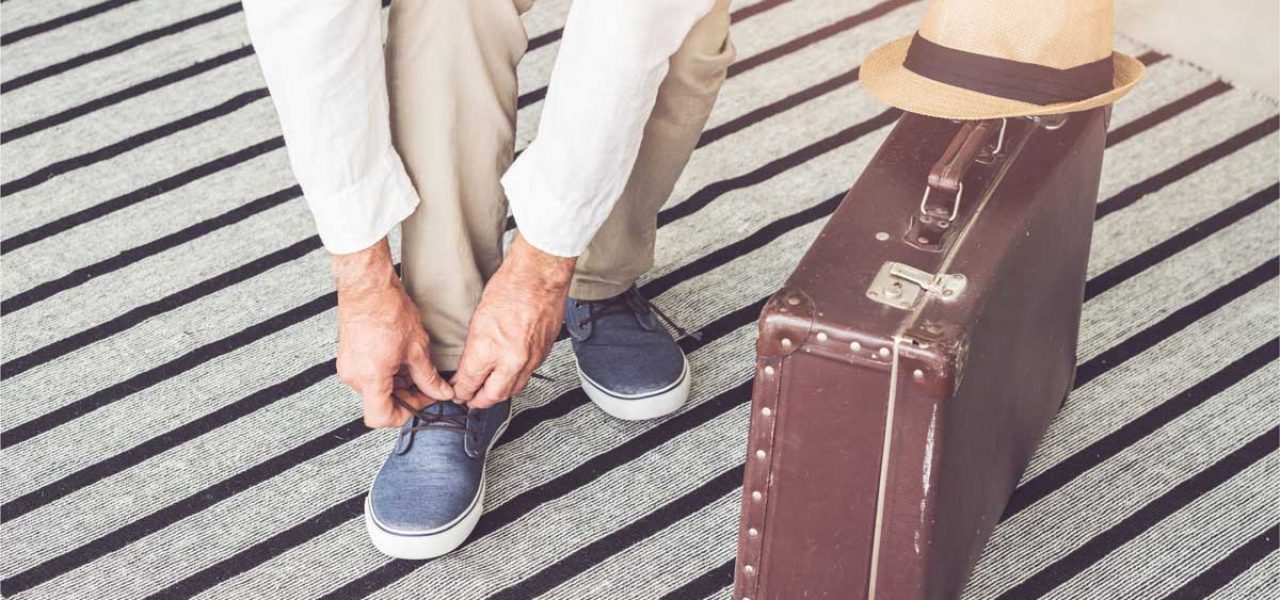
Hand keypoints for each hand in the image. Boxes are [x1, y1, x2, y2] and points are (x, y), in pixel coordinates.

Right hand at [332, 239, 453, 426]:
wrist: (367, 286)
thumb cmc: (388, 309)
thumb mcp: (416, 348)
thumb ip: (428, 377)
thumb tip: (440, 393)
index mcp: (370, 378)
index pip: (381, 418)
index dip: (406, 415)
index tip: (423, 403)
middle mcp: (354, 377)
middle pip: (381, 404)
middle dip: (408, 398)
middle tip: (429, 386)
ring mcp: (349, 367)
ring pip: (377, 390)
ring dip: (399, 386)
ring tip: (417, 368)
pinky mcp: (349, 358)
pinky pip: (370, 377)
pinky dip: (388, 375)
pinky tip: (403, 360)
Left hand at [453, 233, 575, 407]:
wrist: (539, 277)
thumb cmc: (511, 287)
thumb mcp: (478, 319)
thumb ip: (474, 348)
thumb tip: (470, 365)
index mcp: (489, 348)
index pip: (469, 383)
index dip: (459, 391)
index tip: (455, 391)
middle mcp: (511, 359)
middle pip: (491, 396)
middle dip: (477, 401)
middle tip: (468, 400)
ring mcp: (529, 359)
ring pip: (512, 391)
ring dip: (497, 395)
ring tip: (487, 394)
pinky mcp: (542, 355)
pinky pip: (526, 377)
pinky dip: (514, 382)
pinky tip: (508, 378)